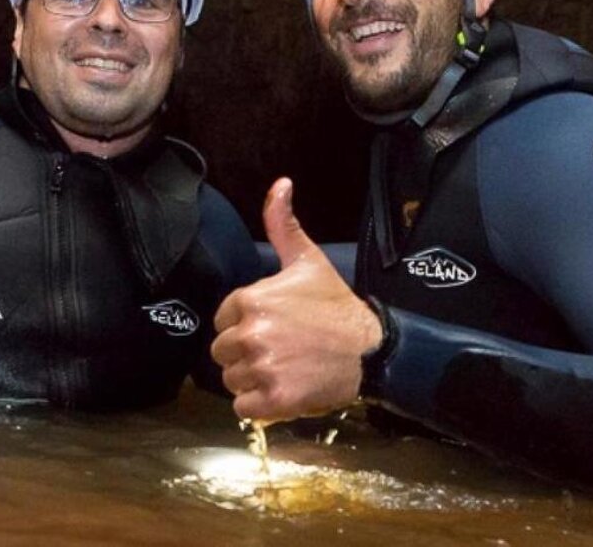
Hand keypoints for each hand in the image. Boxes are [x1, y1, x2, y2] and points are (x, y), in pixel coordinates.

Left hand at [211, 177, 381, 421]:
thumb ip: (283, 225)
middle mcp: (251, 333)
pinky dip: (259, 405)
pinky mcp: (273, 399)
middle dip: (245, 354)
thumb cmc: (336, 306)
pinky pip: (243, 407)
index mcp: (251, 299)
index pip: (223, 320)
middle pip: (223, 352)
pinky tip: (282, 389)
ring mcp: (262, 368)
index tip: (272, 327)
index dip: (244, 325)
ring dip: (251, 380)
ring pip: (232, 380)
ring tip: (282, 369)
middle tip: (278, 351)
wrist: (370, 350)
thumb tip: (280, 184)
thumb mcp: (308, 261)